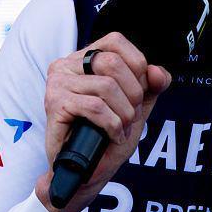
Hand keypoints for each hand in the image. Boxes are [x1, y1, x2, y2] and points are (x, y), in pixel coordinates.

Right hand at [34, 32, 171, 211]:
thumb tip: (157, 72)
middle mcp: (66, 65)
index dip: (136, 64)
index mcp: (84, 58)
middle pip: (112, 63)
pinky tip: (113, 135)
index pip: (115, 41)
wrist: (83, 171)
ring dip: (124, 113)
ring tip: (122, 128)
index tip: (139, 92)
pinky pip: (95, 107)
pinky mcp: (54, 104)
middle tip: (131, 115)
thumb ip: (151, 86)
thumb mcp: (136, 106)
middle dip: (133, 93)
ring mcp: (58, 83)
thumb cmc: (106, 135)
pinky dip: (112, 124)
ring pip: (106, 87)